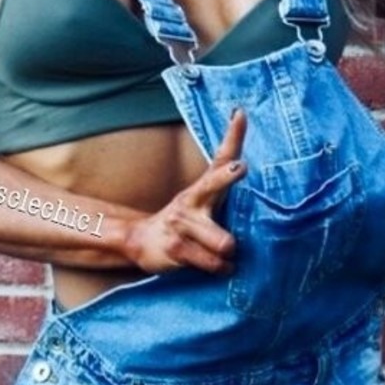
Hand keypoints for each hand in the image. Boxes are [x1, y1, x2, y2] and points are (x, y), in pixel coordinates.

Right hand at [123, 109, 246, 276]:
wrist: (141, 241)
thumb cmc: (185, 222)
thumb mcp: (203, 200)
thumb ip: (224, 181)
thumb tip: (243, 138)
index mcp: (202, 189)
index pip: (220, 159)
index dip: (232, 137)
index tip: (241, 116)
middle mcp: (192, 201)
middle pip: (214, 184)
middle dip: (227, 177)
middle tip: (241, 168)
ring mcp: (183, 225)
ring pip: (224, 242)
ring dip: (229, 254)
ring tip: (227, 257)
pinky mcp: (177, 249)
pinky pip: (213, 263)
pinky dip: (221, 268)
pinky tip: (221, 267)